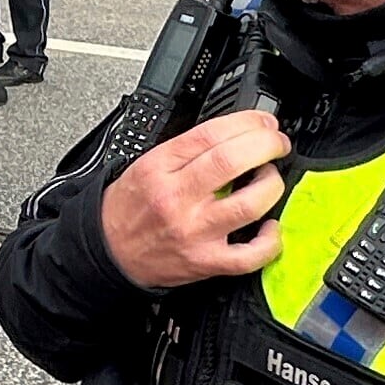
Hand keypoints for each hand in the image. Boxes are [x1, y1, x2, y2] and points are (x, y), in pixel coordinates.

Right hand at [97, 111, 292, 290]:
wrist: (109, 252)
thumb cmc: (129, 208)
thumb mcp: (146, 164)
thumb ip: (187, 150)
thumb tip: (234, 135)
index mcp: (160, 168)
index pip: (211, 134)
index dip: (248, 123)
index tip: (264, 123)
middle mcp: (177, 199)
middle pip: (232, 162)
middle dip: (267, 145)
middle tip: (276, 143)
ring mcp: (194, 232)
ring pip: (250, 204)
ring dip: (271, 185)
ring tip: (268, 179)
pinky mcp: (205, 261)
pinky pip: (250, 255)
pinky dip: (269, 240)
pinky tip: (270, 226)